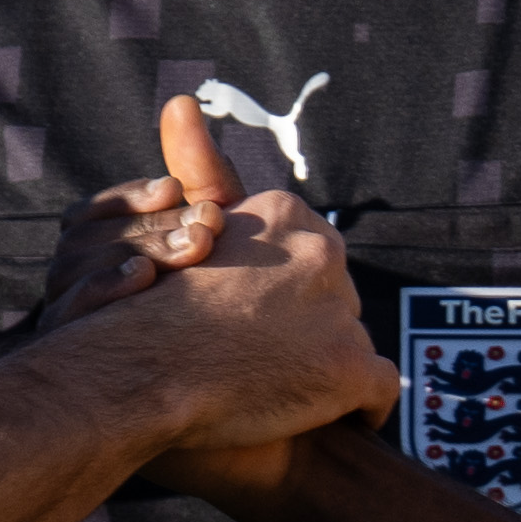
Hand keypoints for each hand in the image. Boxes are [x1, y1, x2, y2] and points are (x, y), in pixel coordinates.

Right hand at [123, 85, 377, 457]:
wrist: (141, 372)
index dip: (278, 292)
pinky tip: (341, 418)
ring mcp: (340, 312)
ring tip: (285, 394)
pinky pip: (379, 392)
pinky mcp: (348, 370)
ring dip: (326, 367)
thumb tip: (183, 104)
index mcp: (284, 216)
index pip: (307, 255)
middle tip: (265, 362)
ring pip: (351, 340)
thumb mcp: (177, 227)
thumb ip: (199, 172)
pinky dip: (362, 407)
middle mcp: (322, 253)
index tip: (249, 321)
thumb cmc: (147, 308)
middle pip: (332, 297)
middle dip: (308, 327)